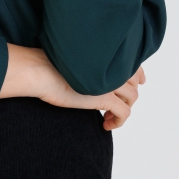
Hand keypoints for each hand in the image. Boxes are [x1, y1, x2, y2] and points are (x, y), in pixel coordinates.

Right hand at [0, 44, 145, 129]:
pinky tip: (105, 124)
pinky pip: (125, 112)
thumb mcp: (73, 60)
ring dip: (124, 108)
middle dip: (130, 94)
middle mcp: (112, 66)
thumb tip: (90, 73)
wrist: (38, 70)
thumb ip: (88, 64)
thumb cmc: (46, 63)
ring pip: (132, 97)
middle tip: (118, 104)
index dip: (138, 74)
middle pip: (134, 81)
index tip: (140, 81)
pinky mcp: (105, 98)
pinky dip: (119, 121)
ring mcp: (111, 82)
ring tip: (107, 115)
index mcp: (105, 53)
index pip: (132, 63)